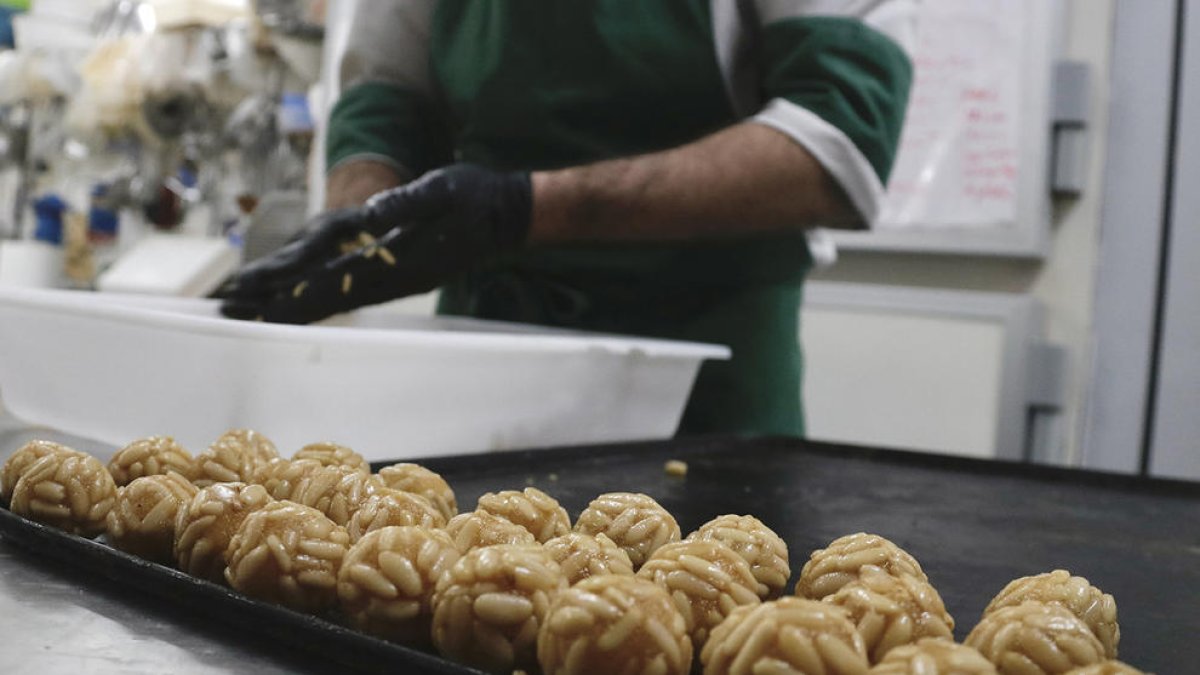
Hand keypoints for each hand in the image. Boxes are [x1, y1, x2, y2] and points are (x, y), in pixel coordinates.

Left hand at [220, 165, 531, 323]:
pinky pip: (346, 288)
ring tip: (246, 307)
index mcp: (397, 259)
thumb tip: (372, 212)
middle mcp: (390, 275)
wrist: (507, 217)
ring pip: (330, 294)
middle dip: (274, 300)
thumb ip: (406, 202)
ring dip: (287, 302)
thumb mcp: (444, 189)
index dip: (293, 290)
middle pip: (322, 292)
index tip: (257, 302)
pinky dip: (314, 295)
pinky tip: (293, 300)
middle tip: (228, 308)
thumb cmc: (477, 197)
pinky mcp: (394, 273)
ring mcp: (391, 277)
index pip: (334, 278)